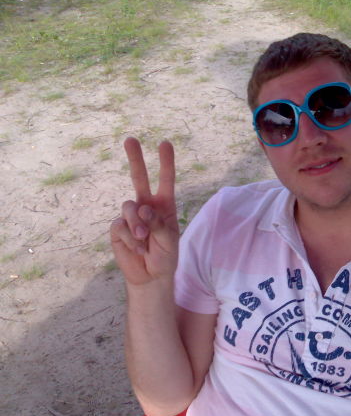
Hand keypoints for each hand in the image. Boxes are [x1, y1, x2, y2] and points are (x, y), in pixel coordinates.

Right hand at [110, 137, 178, 285]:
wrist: (150, 276)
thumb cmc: (165, 256)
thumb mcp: (169, 240)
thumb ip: (158, 223)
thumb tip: (142, 208)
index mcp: (164, 206)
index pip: (165, 180)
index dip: (165, 162)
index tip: (165, 143)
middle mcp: (146, 206)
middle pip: (139, 178)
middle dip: (135, 158)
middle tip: (131, 139)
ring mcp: (130, 216)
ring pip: (129, 206)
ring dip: (137, 224)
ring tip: (144, 239)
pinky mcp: (117, 228)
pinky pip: (120, 225)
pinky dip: (129, 238)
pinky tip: (137, 248)